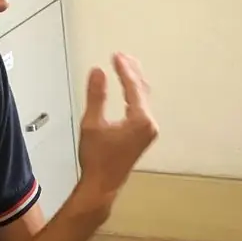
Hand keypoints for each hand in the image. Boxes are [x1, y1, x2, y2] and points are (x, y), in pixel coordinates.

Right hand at [72, 53, 157, 215]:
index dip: (123, 69)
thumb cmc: (97, 159)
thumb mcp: (92, 124)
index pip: (133, 87)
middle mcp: (149, 125)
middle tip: (121, 56)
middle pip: (142, 90)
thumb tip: (98, 72)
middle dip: (131, 72)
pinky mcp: (144, 135)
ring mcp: (148, 131)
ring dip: (133, 82)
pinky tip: (128, 88)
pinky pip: (141, 108)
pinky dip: (134, 95)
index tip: (116, 56)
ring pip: (143, 99)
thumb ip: (96, 96)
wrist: (102, 184)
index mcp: (140, 121)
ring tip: (124, 65)